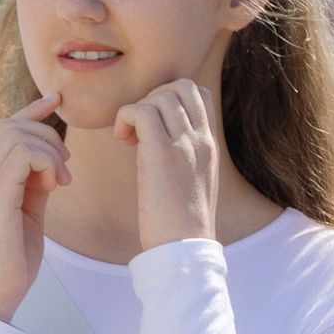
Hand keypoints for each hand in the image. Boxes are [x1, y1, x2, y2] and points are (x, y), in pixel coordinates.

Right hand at [0, 92, 69, 321]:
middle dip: (49, 136)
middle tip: (66, 169)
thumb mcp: (29, 213)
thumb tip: (53, 164)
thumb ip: (36, 184)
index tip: (58, 100)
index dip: (32, 111)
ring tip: (62, 181)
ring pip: (17, 135)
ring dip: (50, 152)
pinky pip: (21, 155)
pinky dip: (46, 162)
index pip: (4, 129)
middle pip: (12, 125)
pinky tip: (56, 185)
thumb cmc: (11, 259)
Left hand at [115, 79, 221, 249]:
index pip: (199, 94)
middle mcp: (202, 139)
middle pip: (181, 86)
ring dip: (137, 110)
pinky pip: (139, 111)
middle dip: (153, 98)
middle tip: (140, 129)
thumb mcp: (192, 181)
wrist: (184, 248)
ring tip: (130, 138)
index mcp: (210, 145)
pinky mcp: (161, 154)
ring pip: (159, 95)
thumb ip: (184, 154)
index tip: (155, 125)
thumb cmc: (182, 223)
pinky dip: (124, 118)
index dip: (171, 98)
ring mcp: (185, 144)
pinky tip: (122, 141)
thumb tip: (157, 140)